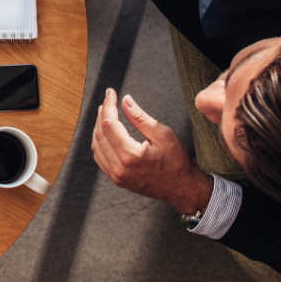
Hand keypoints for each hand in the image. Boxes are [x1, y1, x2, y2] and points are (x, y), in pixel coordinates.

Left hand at [91, 88, 212, 214]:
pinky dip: (100, 143)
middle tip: (107, 101)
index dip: (108, 105)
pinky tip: (105, 133)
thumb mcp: (163, 135)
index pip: (109, 124)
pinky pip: (100, 158)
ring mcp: (116, 176)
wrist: (183, 188)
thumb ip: (140, 117)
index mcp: (130, 156)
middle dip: (102, 114)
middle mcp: (119, 168)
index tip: (110, 93)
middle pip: (100, 134)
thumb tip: (125, 101)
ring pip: (97, 146)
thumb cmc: (177, 162)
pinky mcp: (117, 180)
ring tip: (105, 113)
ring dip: (98, 128)